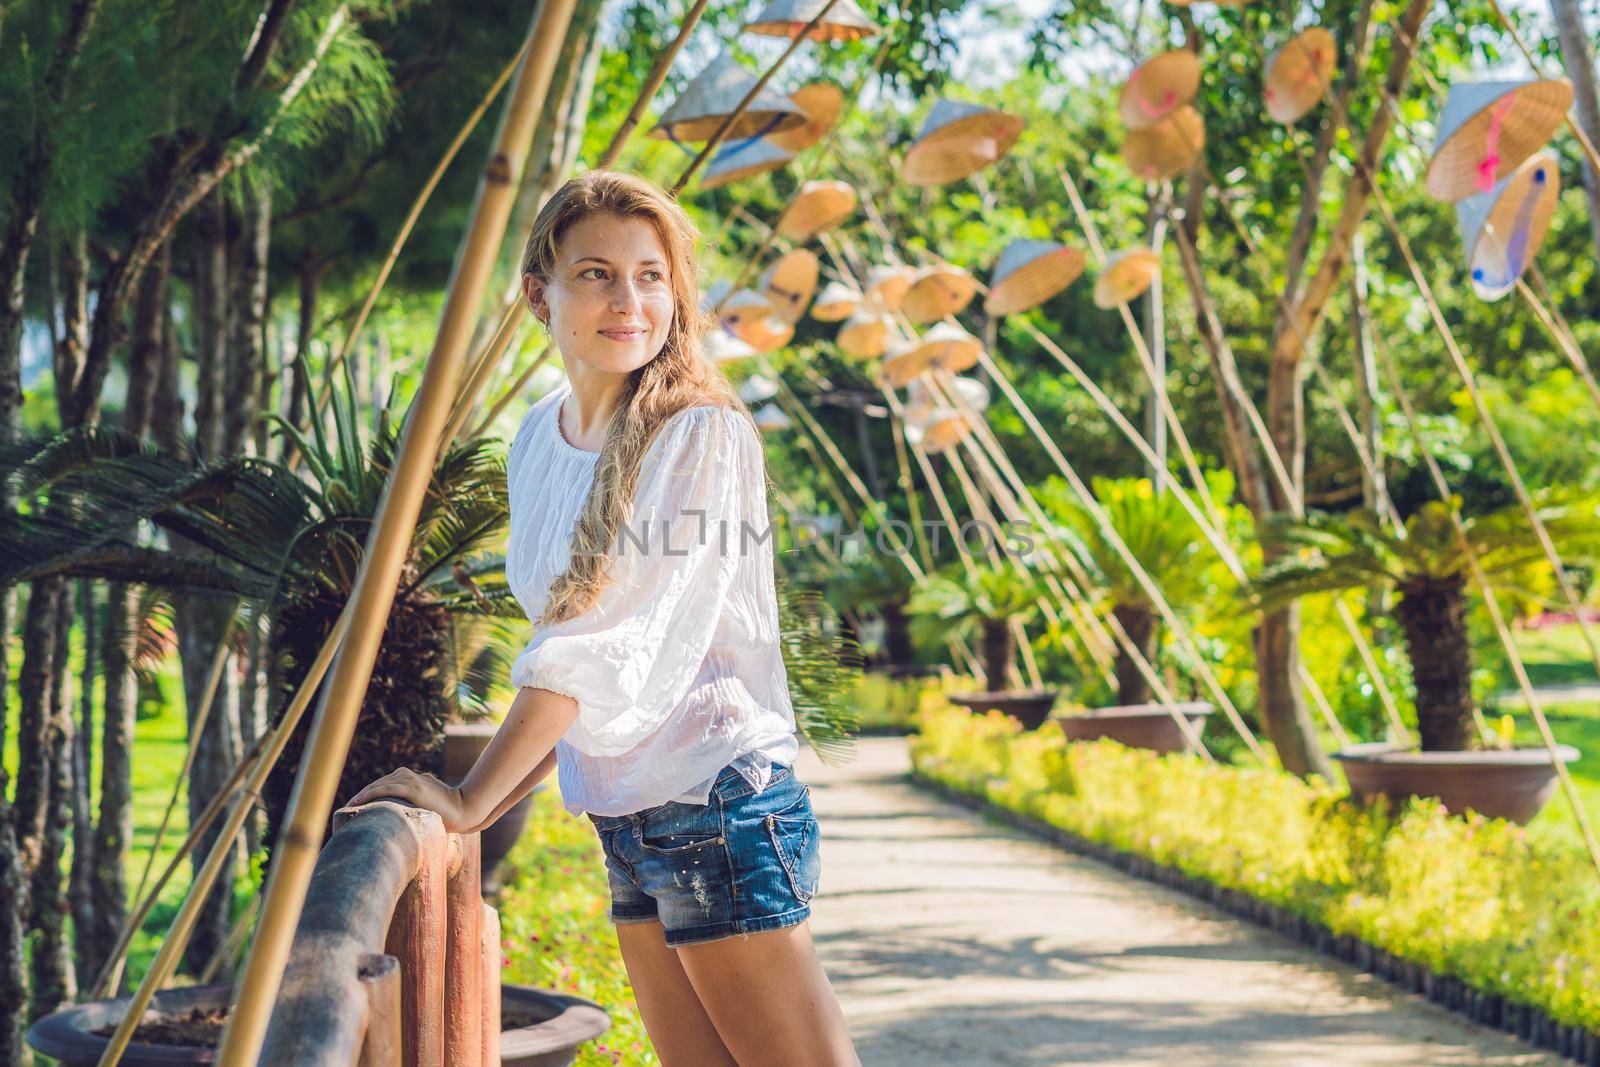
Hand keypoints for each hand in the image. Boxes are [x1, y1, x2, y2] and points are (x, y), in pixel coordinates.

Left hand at [347, 768, 472, 833]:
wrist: (463, 810)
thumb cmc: (445, 811)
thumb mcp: (424, 803)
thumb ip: (410, 802)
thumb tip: (398, 817)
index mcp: (409, 778)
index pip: (382, 785)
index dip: (367, 795)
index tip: (354, 807)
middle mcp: (408, 775)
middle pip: (378, 784)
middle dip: (362, 796)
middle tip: (347, 809)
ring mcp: (411, 780)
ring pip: (379, 785)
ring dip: (363, 796)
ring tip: (350, 807)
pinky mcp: (413, 787)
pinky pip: (386, 789)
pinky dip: (372, 794)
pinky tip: (360, 801)